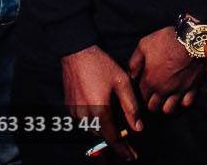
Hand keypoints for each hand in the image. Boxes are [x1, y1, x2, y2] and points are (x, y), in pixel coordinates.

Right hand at [61, 45, 142, 160]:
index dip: (123, 150)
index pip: (112, 139)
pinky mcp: (69, 107)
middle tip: (128, 143)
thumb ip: (131, 107)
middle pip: (102, 136)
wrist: (76, 51)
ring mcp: (75, 112)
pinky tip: (103, 112)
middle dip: (115, 141)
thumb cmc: (101, 65)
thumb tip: (137, 128)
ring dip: (104, 130)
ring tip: (117, 125)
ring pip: (92, 130)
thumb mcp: (122, 82)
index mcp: (100, 111)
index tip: (132, 157)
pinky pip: (84, 121)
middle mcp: (85, 116)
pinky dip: (95, 121)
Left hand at [127, 26, 201, 114]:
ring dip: (165, 106)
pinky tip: (179, 95)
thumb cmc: (166, 40)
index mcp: (150, 80)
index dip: (139, 95)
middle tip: (152, 96)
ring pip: (168, 110)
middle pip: (153, 108)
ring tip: (164, 98)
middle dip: (150, 103)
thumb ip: (134, 62)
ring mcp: (178, 91)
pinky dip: (182, 102)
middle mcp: (163, 90)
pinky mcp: (192, 88)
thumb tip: (130, 75)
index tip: (141, 90)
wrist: (192, 39)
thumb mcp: (144, 45)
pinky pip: (186, 104)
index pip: (140, 98)